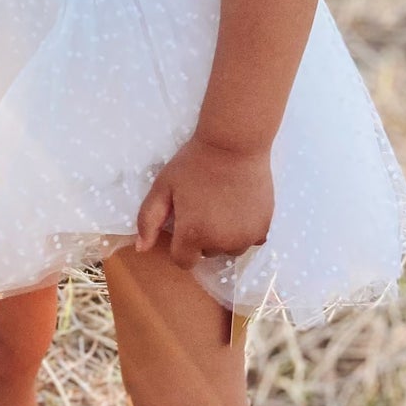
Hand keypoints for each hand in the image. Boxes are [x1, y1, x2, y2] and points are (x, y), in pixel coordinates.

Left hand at [134, 134, 273, 270]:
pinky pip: (251, 240)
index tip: (184, 221)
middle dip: (202, 237)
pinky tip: (240, 207)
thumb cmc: (194, 163)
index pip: (183, 261)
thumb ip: (148, 220)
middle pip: (207, 253)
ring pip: (230, 249)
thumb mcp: (163, 187)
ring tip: (222, 206)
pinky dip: (245, 230)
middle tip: (204, 206)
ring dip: (225, 236)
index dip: (180, 244)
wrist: (235, 144)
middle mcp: (221, 243)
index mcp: (193, 235)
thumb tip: (141, 249)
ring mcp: (246, 237)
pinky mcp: (264, 228)